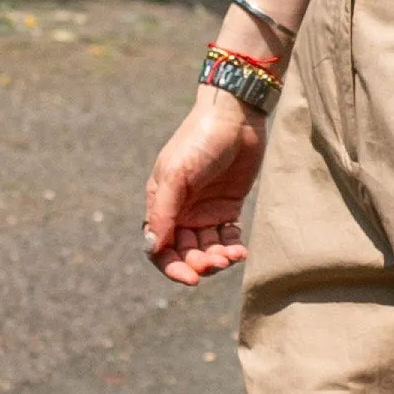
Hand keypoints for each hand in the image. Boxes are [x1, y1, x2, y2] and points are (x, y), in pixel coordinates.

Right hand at [142, 88, 265, 284]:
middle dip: (199, 264)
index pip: (159, 247)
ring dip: (217, 258)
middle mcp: (180, 210)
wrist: (236, 115)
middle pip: (184, 253)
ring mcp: (205, 210)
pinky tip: (240, 251)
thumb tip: (152, 247)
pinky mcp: (228, 207)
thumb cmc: (200, 140)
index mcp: (160, 202)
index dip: (172, 267)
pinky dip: (232, 248)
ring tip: (232, 256)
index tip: (191, 278)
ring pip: (206, 249)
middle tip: (217, 263)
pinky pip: (227, 238)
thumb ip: (164, 211)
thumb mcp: (177, 174)